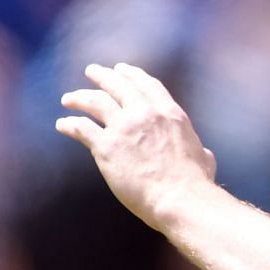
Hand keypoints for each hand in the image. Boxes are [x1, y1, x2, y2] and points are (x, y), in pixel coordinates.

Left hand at [55, 63, 216, 229]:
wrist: (180, 199)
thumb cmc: (195, 185)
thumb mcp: (204, 159)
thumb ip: (201, 151)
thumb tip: (206, 155)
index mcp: (169, 114)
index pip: (147, 84)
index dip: (131, 75)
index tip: (121, 70)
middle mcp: (145, 114)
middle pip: (118, 85)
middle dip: (103, 76)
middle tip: (92, 72)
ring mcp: (124, 128)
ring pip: (94, 101)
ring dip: (79, 97)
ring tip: (69, 99)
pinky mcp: (106, 147)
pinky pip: (81, 128)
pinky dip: (70, 125)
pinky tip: (63, 125)